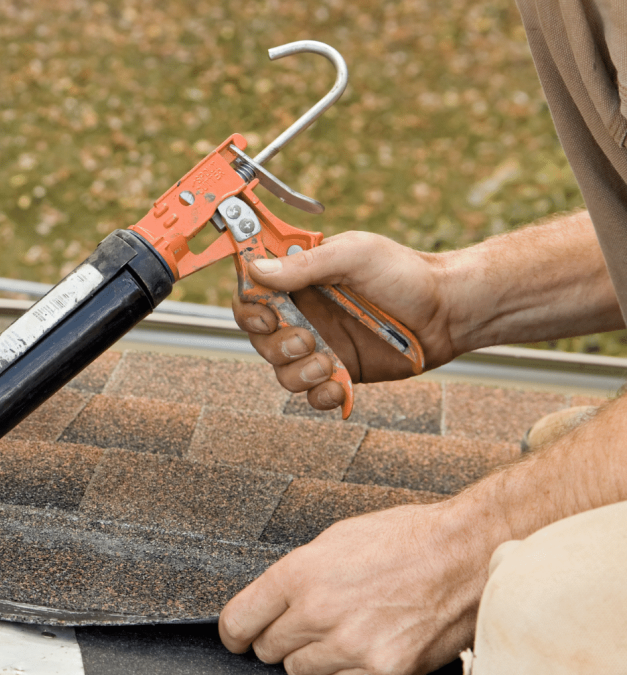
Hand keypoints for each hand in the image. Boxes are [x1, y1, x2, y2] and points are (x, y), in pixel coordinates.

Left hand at [218, 499, 504, 674]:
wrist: (468, 555)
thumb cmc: (406, 539)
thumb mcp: (335, 540)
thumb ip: (296, 575)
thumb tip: (269, 602)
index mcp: (299, 574)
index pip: (238, 622)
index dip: (235, 633)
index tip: (238, 638)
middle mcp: (318, 613)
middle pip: (268, 650)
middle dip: (279, 639)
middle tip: (304, 625)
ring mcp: (352, 646)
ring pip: (301, 671)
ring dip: (314, 656)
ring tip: (345, 629)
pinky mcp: (384, 670)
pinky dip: (350, 670)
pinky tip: (371, 642)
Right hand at [232, 232, 461, 410]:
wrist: (449, 312)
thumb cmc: (406, 273)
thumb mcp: (355, 255)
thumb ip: (305, 265)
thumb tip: (256, 270)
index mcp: (300, 280)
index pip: (252, 295)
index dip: (249, 309)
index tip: (267, 316)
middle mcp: (305, 314)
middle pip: (260, 339)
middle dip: (276, 345)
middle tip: (307, 339)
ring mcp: (321, 345)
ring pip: (281, 371)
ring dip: (297, 373)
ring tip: (328, 364)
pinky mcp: (341, 372)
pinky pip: (313, 395)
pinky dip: (320, 396)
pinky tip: (339, 387)